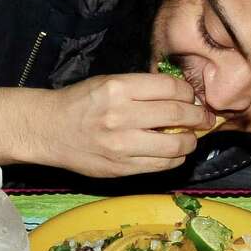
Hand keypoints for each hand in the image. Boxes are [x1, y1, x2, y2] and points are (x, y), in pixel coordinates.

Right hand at [0, 74, 212, 177]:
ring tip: (190, 138)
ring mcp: (121, 145)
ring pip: (175, 145)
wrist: (47, 129)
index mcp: (118, 88)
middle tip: (204, 118)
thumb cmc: (79, 102)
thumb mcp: (108, 83)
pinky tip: (172, 153)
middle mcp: (120, 116)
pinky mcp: (120, 167)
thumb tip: (183, 98)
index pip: (171, 88)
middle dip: (199, 116)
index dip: (189, 93)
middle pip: (178, 114)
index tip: (192, 98)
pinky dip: (174, 159)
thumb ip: (142, 89)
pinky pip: (160, 165)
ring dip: (190, 141)